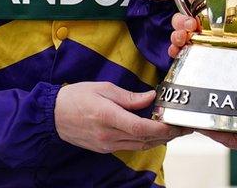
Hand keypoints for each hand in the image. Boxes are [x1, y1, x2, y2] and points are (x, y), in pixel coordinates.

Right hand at [54, 81, 188, 152]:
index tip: (176, 123)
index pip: (141, 127)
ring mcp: (106, 144)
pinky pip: (130, 146)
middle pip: (144, 139)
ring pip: (140, 145)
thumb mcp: (103, 88)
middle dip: (167, 134)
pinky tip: (153, 132)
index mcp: (107, 116)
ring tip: (174, 130)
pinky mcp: (104, 148)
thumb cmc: (76, 97)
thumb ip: (129, 96)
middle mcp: (108, 135)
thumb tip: (151, 98)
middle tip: (184, 127)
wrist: (52, 115)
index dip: (161, 127)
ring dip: (158, 139)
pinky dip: (145, 140)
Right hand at [168, 0, 236, 64]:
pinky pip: (179, 50)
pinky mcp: (195, 54)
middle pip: (182, 15)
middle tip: (190, 24)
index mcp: (214, 8)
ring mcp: (198, 37)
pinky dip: (175, 50)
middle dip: (181, 19)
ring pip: (178, 32)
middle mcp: (203, 21)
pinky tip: (178, 50)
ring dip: (176, 33)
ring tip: (184, 38)